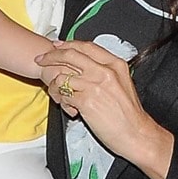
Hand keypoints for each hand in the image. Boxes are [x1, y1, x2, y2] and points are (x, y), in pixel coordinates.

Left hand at [35, 40, 173, 178]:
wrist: (136, 134)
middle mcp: (105, 71)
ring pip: (62, 76)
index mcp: (115, 64)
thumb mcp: (123, 83)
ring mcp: (95, 85)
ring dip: (54, 85)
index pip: (86, 46)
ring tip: (59, 95)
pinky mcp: (86, 101)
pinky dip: (62, 101)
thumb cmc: (129, 114)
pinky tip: (69, 108)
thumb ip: (105, 71)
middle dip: (51, 56)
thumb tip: (85, 65)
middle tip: (41, 61)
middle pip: (70, 55)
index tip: (56, 47)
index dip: (67, 45)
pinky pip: (64, 95)